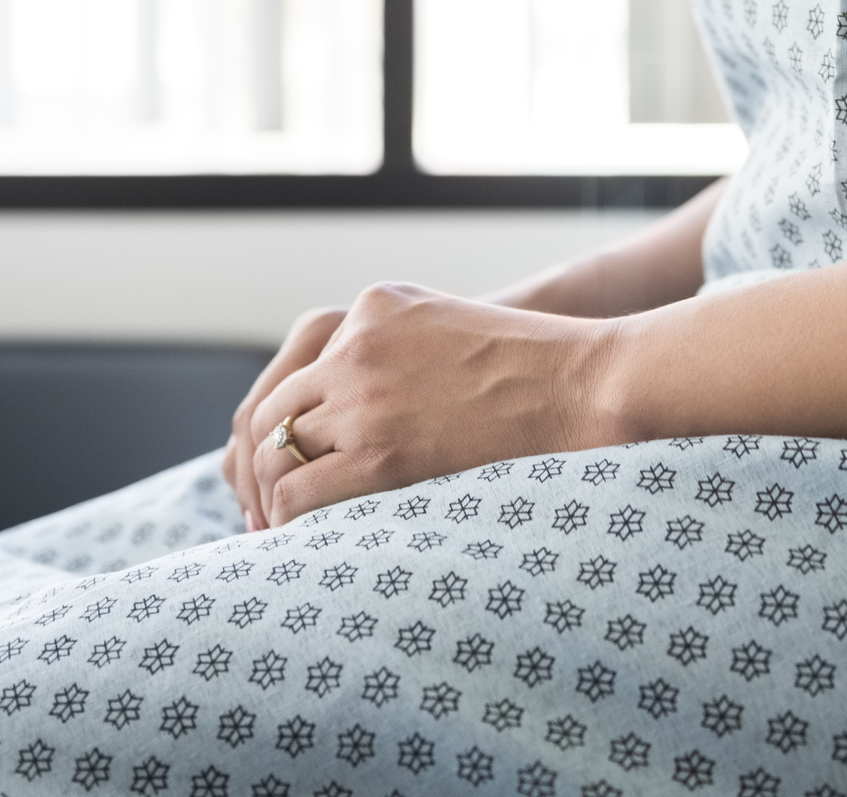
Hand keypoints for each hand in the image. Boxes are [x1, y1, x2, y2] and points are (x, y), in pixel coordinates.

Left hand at [226, 282, 619, 529]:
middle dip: (264, 466)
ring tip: (287, 532)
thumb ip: (395, 350)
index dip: (279, 429)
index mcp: (371, 306)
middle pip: (270, 414)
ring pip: (275, 453)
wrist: (582, 384)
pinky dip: (290, 520)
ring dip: (274, 496)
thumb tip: (357, 416)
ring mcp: (362, 392)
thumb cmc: (534, 369)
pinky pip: (300, 492)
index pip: (292, 374)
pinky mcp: (379, 448)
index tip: (280, 468)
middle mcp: (354, 343)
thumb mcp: (449, 327)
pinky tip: (307, 540)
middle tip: (270, 511)